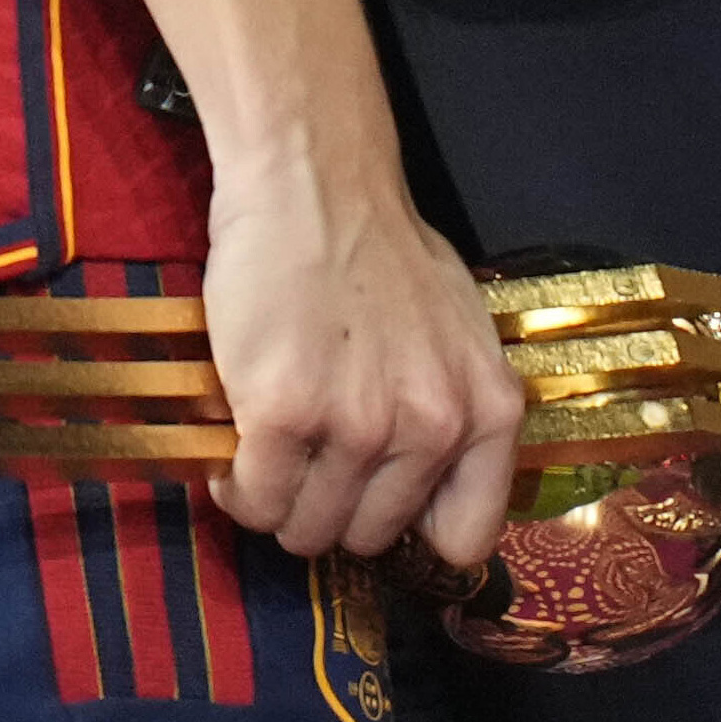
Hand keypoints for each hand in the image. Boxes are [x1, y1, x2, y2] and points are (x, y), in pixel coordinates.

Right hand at [202, 131, 530, 567]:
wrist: (313, 184)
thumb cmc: (381, 249)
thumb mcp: (460, 333)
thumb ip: (457, 412)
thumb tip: (427, 491)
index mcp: (488, 410)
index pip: (465, 537)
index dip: (410, 529)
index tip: (374, 506)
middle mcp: (433, 426)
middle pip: (370, 537)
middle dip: (330, 511)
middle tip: (303, 468)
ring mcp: (358, 423)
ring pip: (307, 528)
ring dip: (277, 503)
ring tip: (264, 458)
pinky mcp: (285, 412)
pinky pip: (255, 498)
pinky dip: (235, 488)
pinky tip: (232, 453)